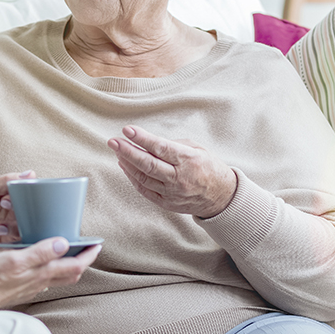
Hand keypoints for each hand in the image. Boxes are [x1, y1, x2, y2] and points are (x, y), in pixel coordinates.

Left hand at [0, 171, 33, 247]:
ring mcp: (8, 226)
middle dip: (24, 216)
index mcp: (12, 195)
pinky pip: (15, 244)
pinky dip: (12, 241)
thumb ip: (8, 181)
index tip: (14, 198)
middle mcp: (13, 211)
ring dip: (15, 228)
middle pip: (31, 215)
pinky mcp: (2, 241)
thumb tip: (31, 173)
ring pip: (25, 230)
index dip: (29, 199)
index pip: (32, 197)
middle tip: (7, 211)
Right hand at [0, 237, 100, 310]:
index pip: (75, 266)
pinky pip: (43, 281)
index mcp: (41, 274)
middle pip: (70, 274)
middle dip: (82, 261)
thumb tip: (63, 243)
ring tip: (68, 252)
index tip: (97, 245)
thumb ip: (39, 252)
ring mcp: (30, 289)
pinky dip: (50, 270)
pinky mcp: (20, 290)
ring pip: (57, 278)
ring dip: (67, 266)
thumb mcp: (14, 259)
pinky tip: (41, 264)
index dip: (89, 255)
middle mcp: (39, 283)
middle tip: (87, 248)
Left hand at [107, 125, 237, 218]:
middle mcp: (179, 178)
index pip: (161, 148)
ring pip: (143, 178)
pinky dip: (133, 178)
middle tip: (113, 142)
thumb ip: (173, 145)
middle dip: (127, 152)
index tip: (127, 130)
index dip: (142, 139)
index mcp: (188, 160)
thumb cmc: (208, 168)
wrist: (221, 197)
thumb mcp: (197, 149)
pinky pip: (145, 190)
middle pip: (148, 164)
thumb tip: (149, 142)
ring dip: (127, 164)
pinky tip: (126, 167)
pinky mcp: (166, 203)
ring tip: (118, 151)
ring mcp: (172, 193)